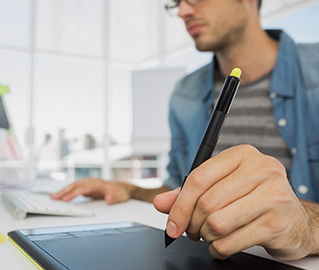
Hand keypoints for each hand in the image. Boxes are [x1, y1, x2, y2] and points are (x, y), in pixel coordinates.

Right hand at [51, 178, 131, 204]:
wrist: (121, 188)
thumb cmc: (120, 192)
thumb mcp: (121, 196)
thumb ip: (115, 197)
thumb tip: (108, 199)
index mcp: (97, 183)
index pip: (82, 189)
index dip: (73, 194)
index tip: (65, 199)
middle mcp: (90, 182)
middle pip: (74, 186)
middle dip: (63, 192)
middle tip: (54, 198)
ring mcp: (87, 184)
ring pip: (72, 186)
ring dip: (62, 191)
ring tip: (52, 197)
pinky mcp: (85, 187)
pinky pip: (73, 189)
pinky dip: (66, 192)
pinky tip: (60, 196)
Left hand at [153, 144, 315, 259]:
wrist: (295, 220)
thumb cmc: (254, 199)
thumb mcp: (222, 187)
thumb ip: (188, 194)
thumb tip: (161, 203)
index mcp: (242, 155)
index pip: (198, 178)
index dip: (179, 205)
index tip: (172, 223)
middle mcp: (261, 169)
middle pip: (206, 202)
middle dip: (192, 224)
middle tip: (193, 231)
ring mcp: (272, 196)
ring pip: (216, 224)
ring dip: (206, 236)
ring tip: (211, 235)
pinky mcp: (276, 223)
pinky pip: (230, 242)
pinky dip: (219, 249)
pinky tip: (223, 245)